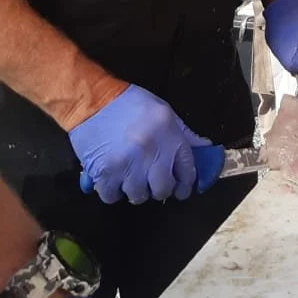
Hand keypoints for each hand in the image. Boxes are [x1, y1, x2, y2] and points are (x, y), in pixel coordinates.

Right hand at [68, 84, 204, 203]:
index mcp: (170, 136)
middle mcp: (152, 153)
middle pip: (163, 189)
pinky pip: (113, 197)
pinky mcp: (105, 173)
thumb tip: (205, 148)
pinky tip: (112, 178)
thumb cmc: (129, 104)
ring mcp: (128, 165)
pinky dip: (113, 191)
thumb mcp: (163, 112)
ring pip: (138, 196)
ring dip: (134, 189)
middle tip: (151, 182)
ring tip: (129, 176)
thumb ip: (184, 133)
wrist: (92, 100)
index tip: (181, 188)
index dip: (185, 184)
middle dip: (159, 189)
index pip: (187, 171)